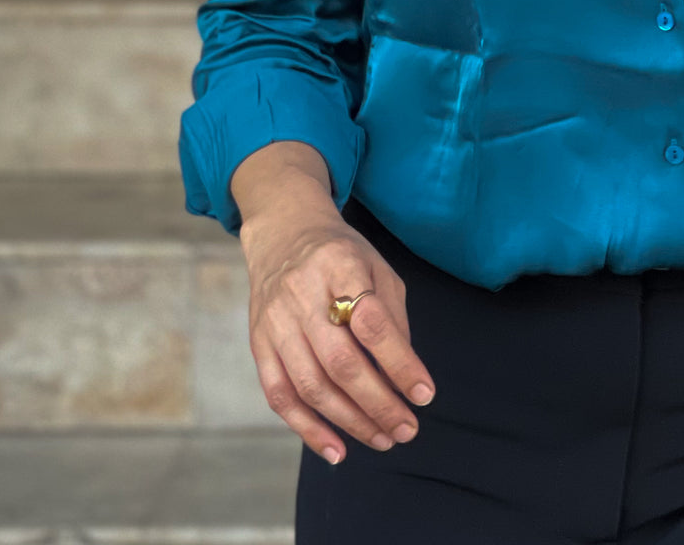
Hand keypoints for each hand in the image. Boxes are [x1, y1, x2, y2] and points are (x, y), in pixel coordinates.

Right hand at [239, 172, 436, 464]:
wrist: (283, 234)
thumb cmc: (342, 256)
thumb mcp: (378, 268)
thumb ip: (393, 317)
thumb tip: (406, 376)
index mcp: (340, 265)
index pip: (372, 322)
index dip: (400, 362)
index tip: (424, 394)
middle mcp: (302, 294)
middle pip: (341, 362)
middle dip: (378, 403)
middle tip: (407, 429)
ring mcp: (275, 321)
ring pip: (311, 385)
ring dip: (350, 421)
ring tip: (383, 439)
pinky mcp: (259, 344)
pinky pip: (280, 395)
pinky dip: (307, 428)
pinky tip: (336, 449)